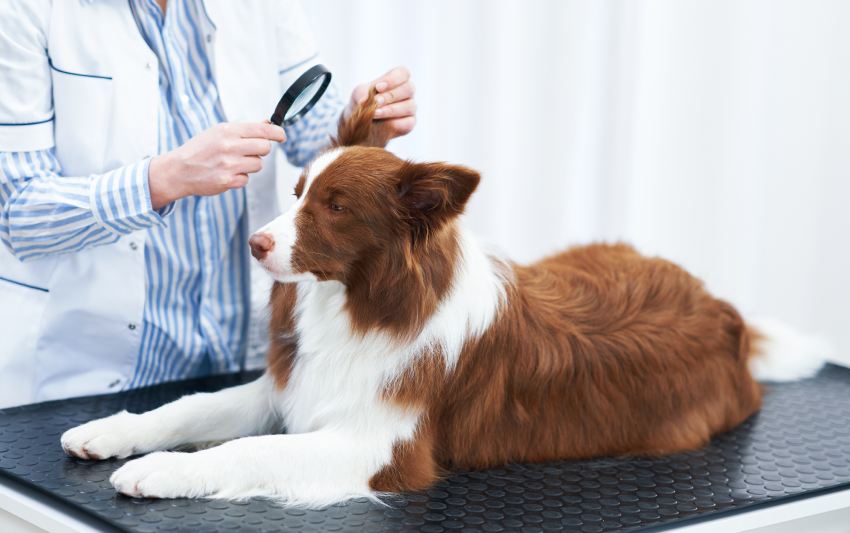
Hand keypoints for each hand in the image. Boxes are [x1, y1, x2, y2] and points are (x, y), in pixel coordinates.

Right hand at [148, 122, 285, 208]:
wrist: (178, 170)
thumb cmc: (200, 149)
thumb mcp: (218, 132)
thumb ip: (244, 130)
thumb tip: (268, 124)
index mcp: (227, 131)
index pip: (262, 129)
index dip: (277, 132)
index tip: (282, 136)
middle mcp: (229, 147)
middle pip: (265, 148)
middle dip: (262, 150)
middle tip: (251, 151)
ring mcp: (229, 165)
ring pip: (258, 165)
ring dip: (250, 165)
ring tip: (233, 163)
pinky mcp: (228, 181)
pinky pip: (247, 179)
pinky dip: (240, 177)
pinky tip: (226, 173)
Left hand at [344, 66, 415, 144]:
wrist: (361, 123)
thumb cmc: (363, 103)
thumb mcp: (359, 94)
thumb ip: (364, 93)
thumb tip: (370, 101)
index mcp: (397, 79)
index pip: (403, 73)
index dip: (392, 80)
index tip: (378, 87)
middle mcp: (407, 92)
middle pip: (408, 89)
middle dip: (390, 96)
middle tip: (376, 102)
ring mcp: (410, 108)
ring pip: (409, 106)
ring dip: (391, 110)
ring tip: (375, 113)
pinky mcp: (409, 123)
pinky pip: (407, 123)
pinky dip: (393, 123)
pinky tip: (382, 124)